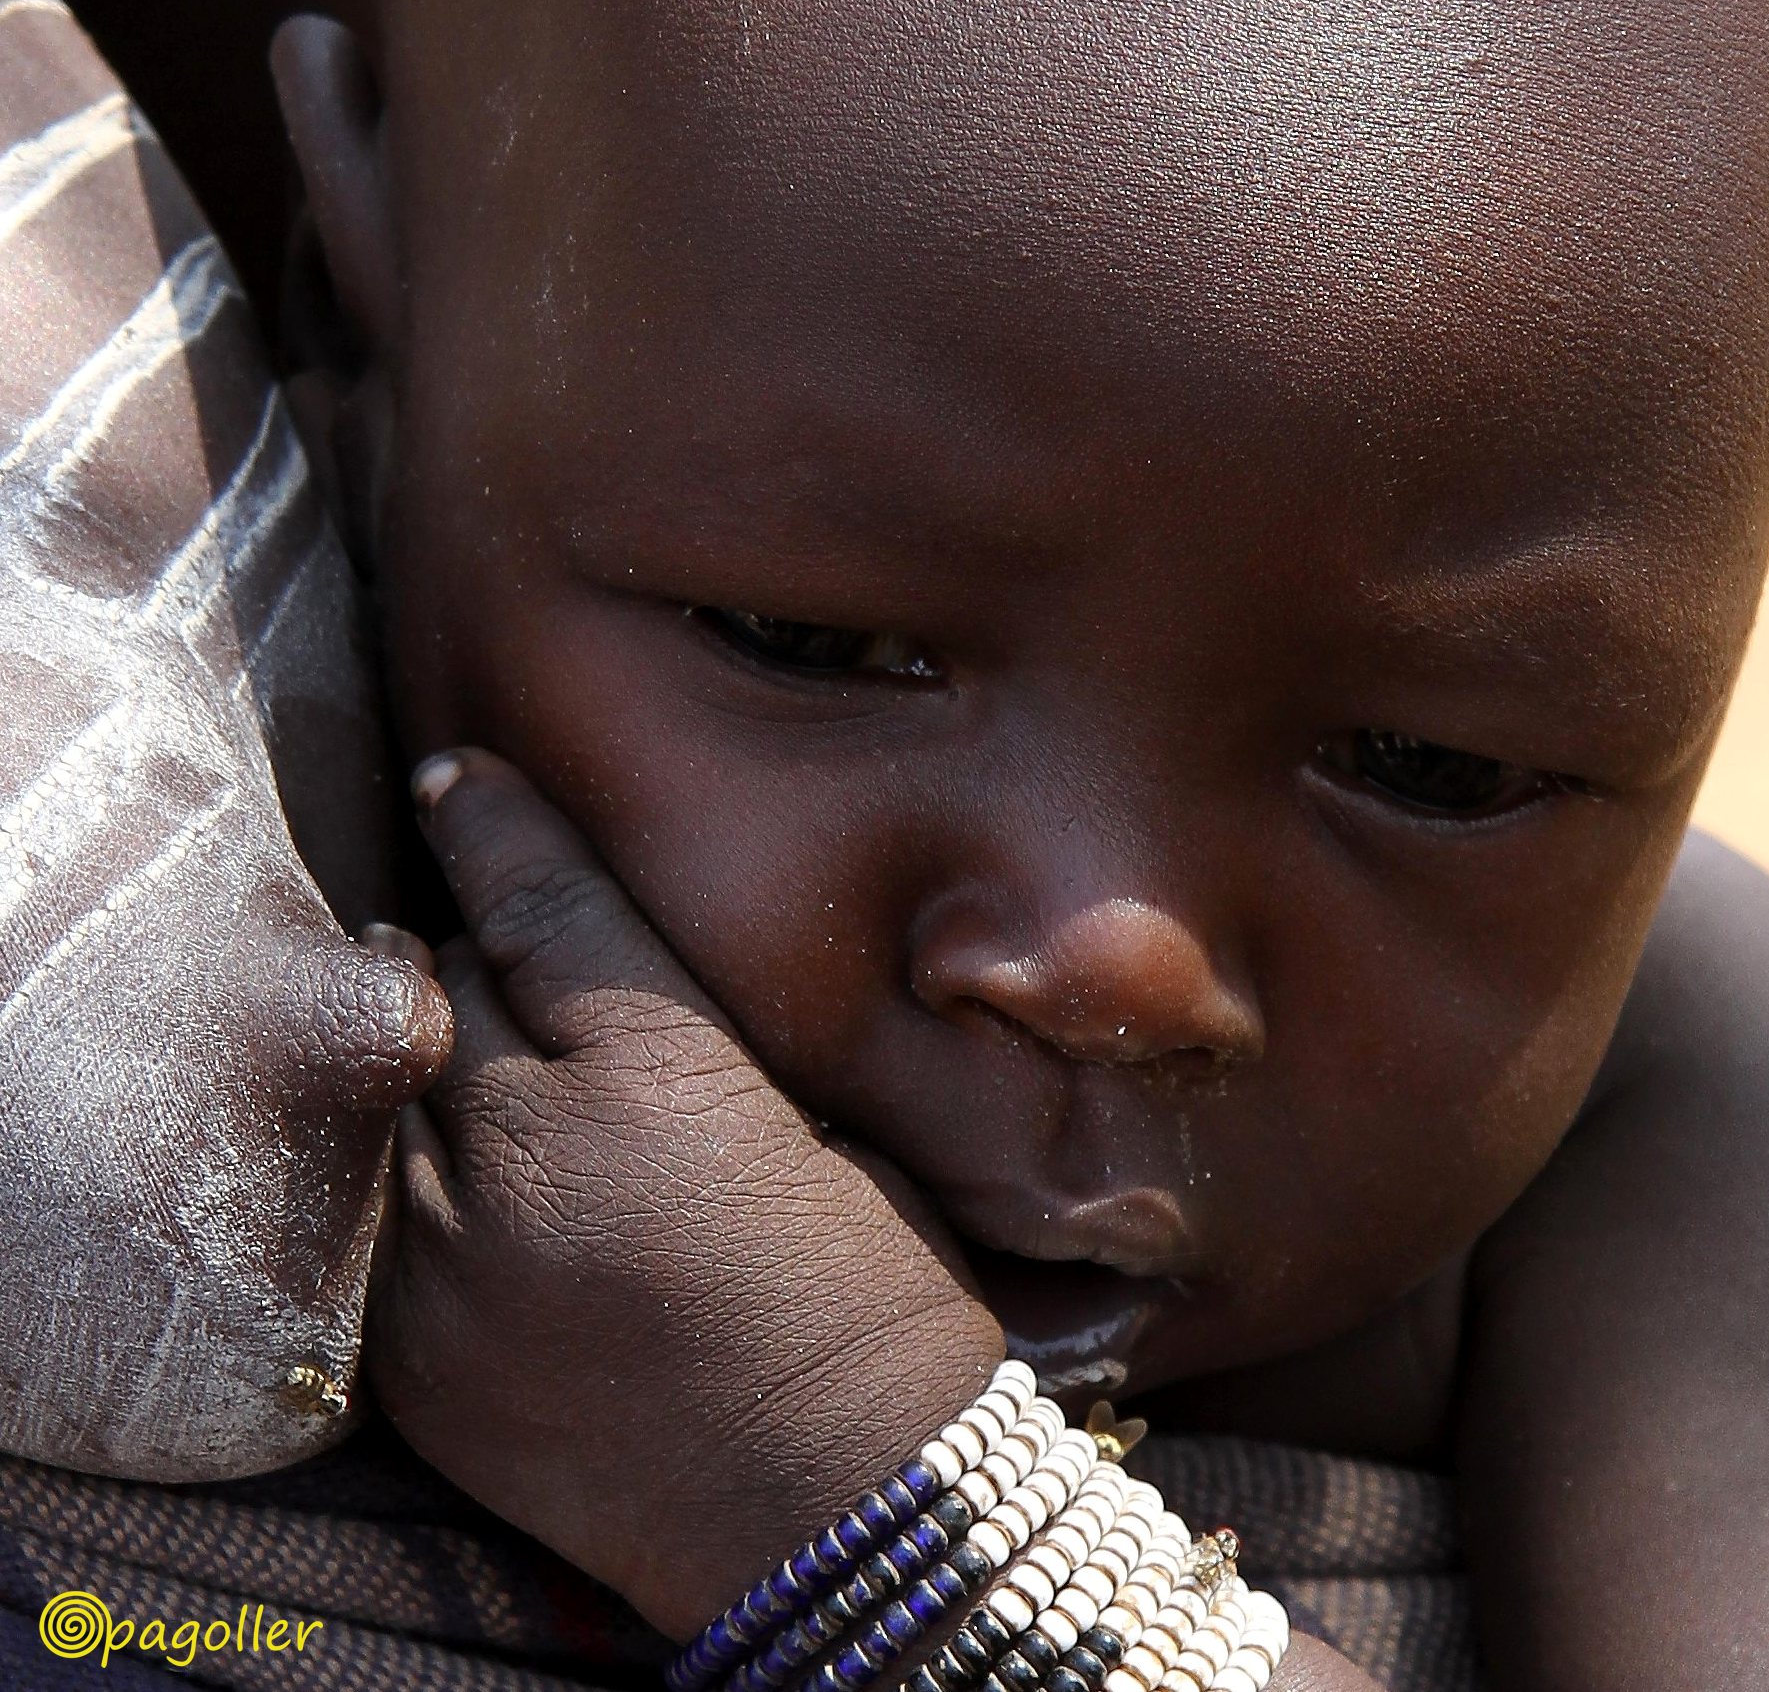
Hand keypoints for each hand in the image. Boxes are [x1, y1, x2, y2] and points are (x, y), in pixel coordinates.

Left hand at [366, 749, 1003, 1636]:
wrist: (834, 1509)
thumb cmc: (878, 1304)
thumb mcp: (824, 1129)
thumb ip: (703, 1048)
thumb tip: (622, 992)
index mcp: (660, 1077)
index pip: (544, 904)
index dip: (498, 824)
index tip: (458, 775)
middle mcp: (530, 1152)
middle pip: (443, 984)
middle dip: (458, 941)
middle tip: (469, 925)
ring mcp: (452, 1261)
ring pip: (391, 1093)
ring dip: (420, 1053)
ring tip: (447, 1035)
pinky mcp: (413, 1356)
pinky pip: (375, 1219)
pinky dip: (408, 1174)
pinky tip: (450, 1166)